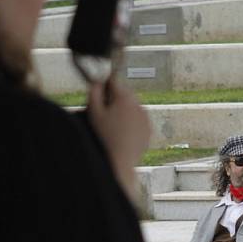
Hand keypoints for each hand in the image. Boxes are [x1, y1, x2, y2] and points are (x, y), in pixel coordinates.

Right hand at [87, 80, 150, 202]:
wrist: (120, 160)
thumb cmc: (105, 137)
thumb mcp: (94, 113)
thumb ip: (94, 92)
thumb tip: (97, 81)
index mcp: (125, 98)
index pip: (114, 81)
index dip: (104, 86)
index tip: (99, 92)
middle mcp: (138, 105)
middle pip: (124, 94)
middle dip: (114, 99)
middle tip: (104, 114)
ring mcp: (145, 117)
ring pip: (132, 107)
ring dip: (123, 111)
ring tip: (113, 126)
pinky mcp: (148, 129)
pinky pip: (138, 120)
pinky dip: (131, 123)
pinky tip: (121, 133)